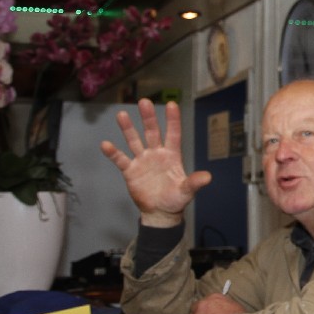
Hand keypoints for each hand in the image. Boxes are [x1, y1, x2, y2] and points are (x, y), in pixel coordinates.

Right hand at [100, 99, 211, 227]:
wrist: (160, 212)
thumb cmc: (176, 199)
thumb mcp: (187, 191)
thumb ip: (194, 182)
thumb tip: (208, 177)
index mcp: (172, 155)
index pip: (173, 134)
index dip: (173, 120)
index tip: (171, 104)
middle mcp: (156, 153)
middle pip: (152, 132)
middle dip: (148, 118)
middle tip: (144, 102)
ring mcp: (142, 160)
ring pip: (134, 141)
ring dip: (128, 129)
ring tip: (122, 115)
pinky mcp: (131, 171)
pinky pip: (121, 160)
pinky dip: (113, 153)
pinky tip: (106, 144)